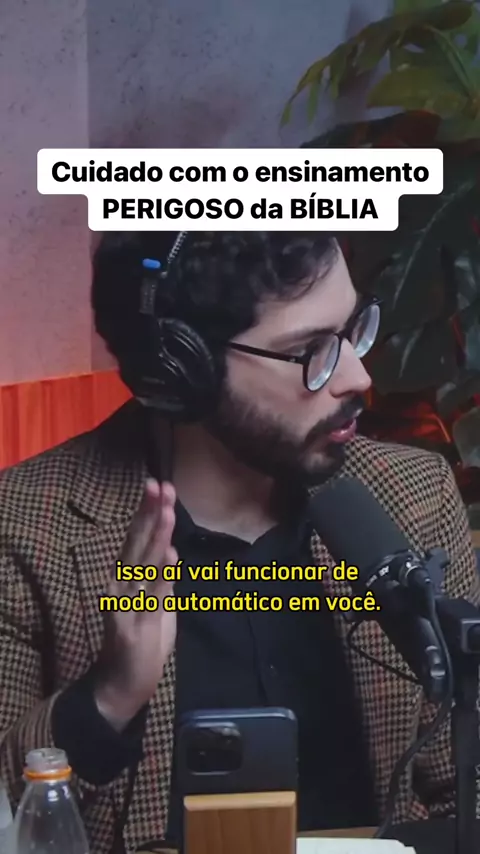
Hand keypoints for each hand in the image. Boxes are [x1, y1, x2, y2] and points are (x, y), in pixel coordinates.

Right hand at [94, 478, 176, 729]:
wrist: (122, 687)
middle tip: (160, 485)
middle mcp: (121, 586)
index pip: (137, 539)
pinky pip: (151, 598)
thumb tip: (169, 549)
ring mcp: (126, 606)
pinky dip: (162, 576)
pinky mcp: (133, 627)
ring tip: (167, 511)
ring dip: (156, 537)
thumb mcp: (156, 605)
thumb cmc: (141, 642)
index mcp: (126, 578)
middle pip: (137, 544)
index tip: (158, 484)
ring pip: (143, 566)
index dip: (147, 512)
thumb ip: (161, 579)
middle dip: (150, 514)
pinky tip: (170, 555)